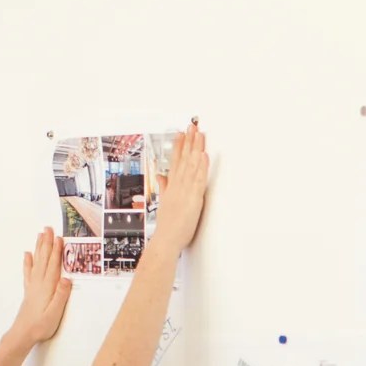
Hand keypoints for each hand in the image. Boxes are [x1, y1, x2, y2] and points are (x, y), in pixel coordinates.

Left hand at [9, 227, 70, 345]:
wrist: (23, 334)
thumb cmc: (41, 325)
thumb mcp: (55, 312)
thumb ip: (61, 295)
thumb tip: (67, 278)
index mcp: (47, 287)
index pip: (53, 265)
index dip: (56, 251)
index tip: (58, 237)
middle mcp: (39, 283)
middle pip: (44, 259)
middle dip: (46, 243)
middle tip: (47, 228)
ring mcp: (33, 286)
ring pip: (36, 262)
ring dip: (39, 248)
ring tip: (39, 235)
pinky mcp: (29, 291)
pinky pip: (28, 272)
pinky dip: (28, 262)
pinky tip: (27, 254)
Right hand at [154, 121, 209, 254]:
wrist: (166, 240)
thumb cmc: (167, 225)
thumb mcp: (164, 202)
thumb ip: (164, 187)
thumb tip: (161, 176)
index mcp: (171, 186)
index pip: (175, 161)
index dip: (178, 145)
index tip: (180, 132)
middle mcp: (177, 185)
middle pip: (183, 159)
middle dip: (188, 141)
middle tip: (192, 125)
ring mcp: (185, 191)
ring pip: (191, 165)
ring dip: (196, 148)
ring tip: (199, 134)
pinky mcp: (193, 199)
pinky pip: (198, 180)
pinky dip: (201, 167)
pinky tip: (203, 155)